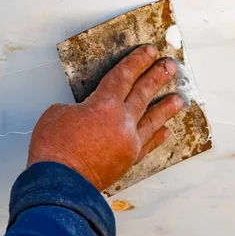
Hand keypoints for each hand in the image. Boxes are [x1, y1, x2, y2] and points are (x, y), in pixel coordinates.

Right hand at [27, 45, 183, 189]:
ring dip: (166, 107)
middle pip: (143, 93)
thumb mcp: (58, 115)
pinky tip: (165, 131)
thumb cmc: (54, 149)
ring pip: (152, 119)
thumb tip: (89, 113)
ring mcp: (129, 141)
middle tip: (170, 67)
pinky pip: (148, 145)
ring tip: (179, 99)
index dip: (137, 62)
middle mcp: (123, 121)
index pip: (124, 76)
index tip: (149, 52)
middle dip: (157, 77)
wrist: (61, 183)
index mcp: (105, 105)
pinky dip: (157, 137)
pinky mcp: (129, 160)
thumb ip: (80, 108)